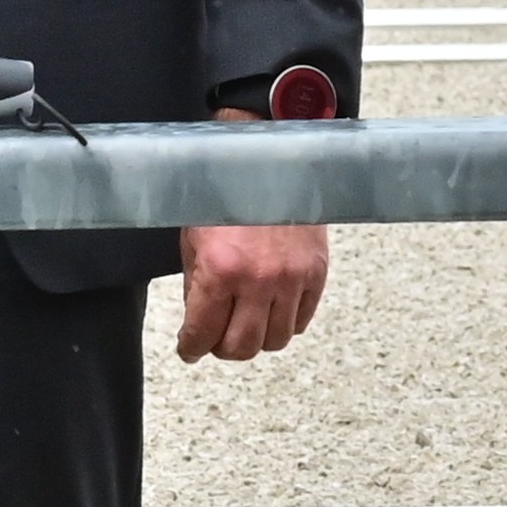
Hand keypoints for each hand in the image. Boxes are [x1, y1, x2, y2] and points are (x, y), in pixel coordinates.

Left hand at [176, 109, 329, 362]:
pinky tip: (272, 308)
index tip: (190, 348)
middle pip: (242, 347)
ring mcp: (292, 277)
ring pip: (276, 340)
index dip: (191, 347)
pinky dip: (286, 321)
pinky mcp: (316, 271)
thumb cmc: (227, 191)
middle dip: (223, 347)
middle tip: (216, 338)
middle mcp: (258, 279)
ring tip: (247, 323)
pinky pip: (302, 319)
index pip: (202, 335)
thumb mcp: (195, 238)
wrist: (273, 159)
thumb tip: (200, 321)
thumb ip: (197, 285)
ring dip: (258, 338)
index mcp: (219, 270)